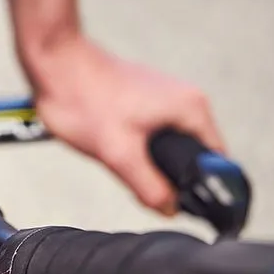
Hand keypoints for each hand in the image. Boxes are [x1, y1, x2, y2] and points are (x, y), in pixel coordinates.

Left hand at [31, 36, 225, 213]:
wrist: (56, 63)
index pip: (217, 161)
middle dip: (170, 176)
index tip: (180, 204)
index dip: (202, 188)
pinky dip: (140, 148)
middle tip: (139, 181)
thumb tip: (171, 209)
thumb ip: (149, 187)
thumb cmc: (84, 99)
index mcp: (192, 109)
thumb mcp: (119, 154)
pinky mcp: (147, 99)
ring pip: (171, 147)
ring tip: (123, 159)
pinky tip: (117, 147)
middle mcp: (187, 100)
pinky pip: (155, 135)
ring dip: (152, 163)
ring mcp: (167, 97)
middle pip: (194, 156)